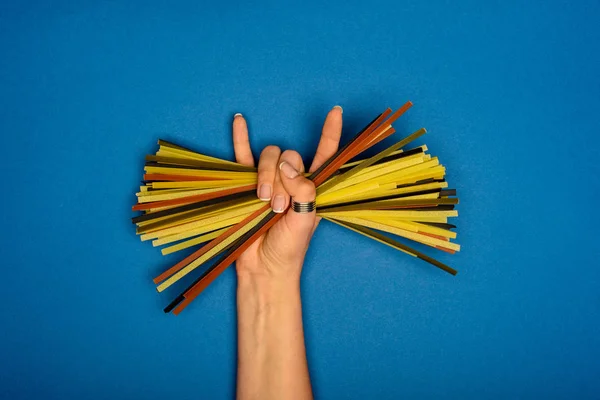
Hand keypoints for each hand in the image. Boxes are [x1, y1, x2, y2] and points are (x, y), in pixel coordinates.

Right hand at [231, 107, 342, 282]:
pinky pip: (244, 155)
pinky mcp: (246, 184)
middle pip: (288, 155)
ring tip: (262, 202)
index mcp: (312, 187)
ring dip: (265, 177)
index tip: (335, 111)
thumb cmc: (289, 248)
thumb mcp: (305, 220)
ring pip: (268, 157)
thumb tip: (287, 166)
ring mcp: (269, 181)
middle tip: (278, 207)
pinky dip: (241, 138)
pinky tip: (239, 120)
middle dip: (281, 179)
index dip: (330, 134)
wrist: (263, 266)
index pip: (325, 154)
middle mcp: (292, 180)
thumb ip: (303, 191)